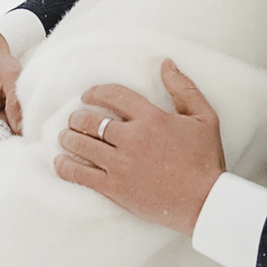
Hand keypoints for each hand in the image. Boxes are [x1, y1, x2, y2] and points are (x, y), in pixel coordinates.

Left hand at [55, 63, 226, 232]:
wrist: (204, 202)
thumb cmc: (205, 160)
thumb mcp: (204, 117)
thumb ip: (184, 88)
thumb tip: (166, 64)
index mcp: (152, 118)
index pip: (113, 95)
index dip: (96, 92)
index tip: (87, 96)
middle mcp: (133, 138)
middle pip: (90, 120)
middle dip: (77, 117)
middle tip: (74, 120)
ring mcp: (121, 164)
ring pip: (82, 145)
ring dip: (68, 138)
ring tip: (65, 137)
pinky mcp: (115, 188)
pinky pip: (80, 174)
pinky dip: (65, 166)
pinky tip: (60, 162)